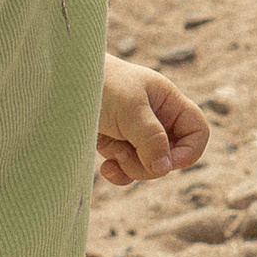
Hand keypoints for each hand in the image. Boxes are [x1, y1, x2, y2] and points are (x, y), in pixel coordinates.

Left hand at [97, 56, 209, 189]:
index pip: (197, 131)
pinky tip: (106, 167)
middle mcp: (155, 119)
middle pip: (172, 156)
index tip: (170, 161)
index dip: (190, 150)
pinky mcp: (116, 145)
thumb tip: (165, 168)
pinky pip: (128, 170)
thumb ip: (151, 138)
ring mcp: (135, 134)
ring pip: (149, 166)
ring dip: (133, 168)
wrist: (60, 83)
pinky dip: (119, 173)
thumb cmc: (99, 84)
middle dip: (152, 163)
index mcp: (167, 102)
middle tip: (129, 156)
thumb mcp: (130, 108)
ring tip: (113, 154)